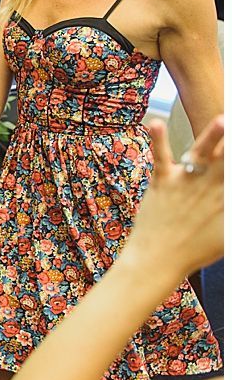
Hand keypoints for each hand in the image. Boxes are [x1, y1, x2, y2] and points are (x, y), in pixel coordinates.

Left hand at [124, 117, 223, 277]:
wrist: (159, 259)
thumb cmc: (196, 247)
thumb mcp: (226, 233)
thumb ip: (230, 213)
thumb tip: (229, 202)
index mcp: (228, 198)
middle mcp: (212, 187)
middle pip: (228, 159)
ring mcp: (187, 182)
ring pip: (202, 154)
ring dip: (212, 136)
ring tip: (222, 120)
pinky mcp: (163, 181)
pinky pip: (161, 157)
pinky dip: (158, 140)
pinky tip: (156, 123)